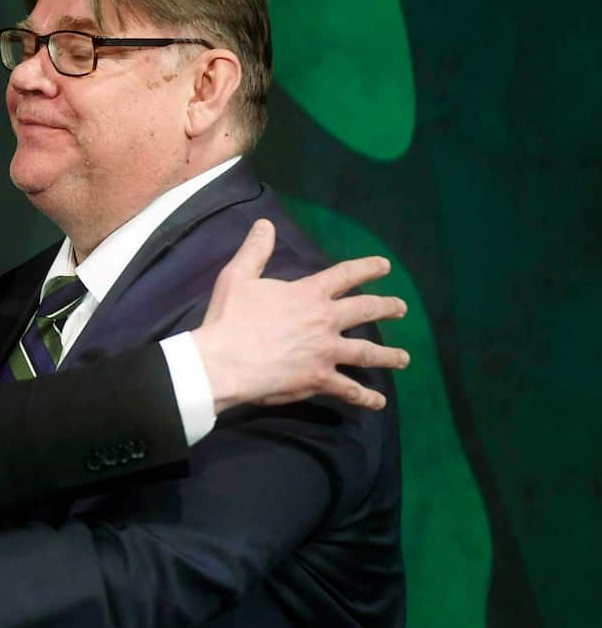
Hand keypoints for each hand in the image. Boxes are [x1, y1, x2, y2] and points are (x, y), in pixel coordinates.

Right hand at [193, 219, 409, 412]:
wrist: (225, 361)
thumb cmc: (230, 318)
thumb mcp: (238, 277)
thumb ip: (255, 250)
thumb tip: (265, 224)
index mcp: (309, 294)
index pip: (345, 275)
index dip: (367, 268)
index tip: (385, 266)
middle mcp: (325, 321)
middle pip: (366, 311)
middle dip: (387, 308)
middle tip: (401, 308)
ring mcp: (326, 352)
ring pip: (367, 353)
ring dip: (388, 356)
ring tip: (403, 359)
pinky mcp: (319, 379)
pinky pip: (349, 390)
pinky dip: (366, 398)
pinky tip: (378, 403)